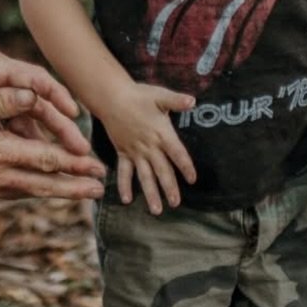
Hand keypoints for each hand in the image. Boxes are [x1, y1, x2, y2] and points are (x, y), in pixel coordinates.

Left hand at [0, 8, 90, 157]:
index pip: (32, 79)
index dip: (54, 95)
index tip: (74, 112)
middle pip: (37, 104)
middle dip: (60, 126)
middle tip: (81, 151)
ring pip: (25, 119)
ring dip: (44, 140)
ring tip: (65, 165)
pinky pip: (7, 126)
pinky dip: (20, 143)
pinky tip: (28, 165)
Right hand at [0, 88, 105, 208]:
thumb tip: (32, 95)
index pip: (46, 159)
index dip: (74, 163)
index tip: (96, 166)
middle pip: (45, 183)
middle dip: (75, 186)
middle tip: (100, 189)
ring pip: (31, 192)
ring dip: (58, 193)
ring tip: (80, 194)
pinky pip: (11, 195)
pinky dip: (31, 193)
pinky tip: (37, 190)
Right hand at [103, 82, 195, 214]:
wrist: (112, 98)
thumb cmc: (139, 96)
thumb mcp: (160, 96)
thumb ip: (176, 101)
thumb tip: (193, 101)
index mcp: (161, 133)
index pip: (176, 153)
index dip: (185, 166)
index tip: (192, 179)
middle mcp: (149, 146)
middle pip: (161, 170)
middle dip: (169, 187)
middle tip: (175, 204)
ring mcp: (135, 151)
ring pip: (144, 176)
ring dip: (150, 193)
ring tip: (156, 210)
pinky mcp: (123, 153)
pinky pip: (124, 172)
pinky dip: (124, 185)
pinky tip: (126, 200)